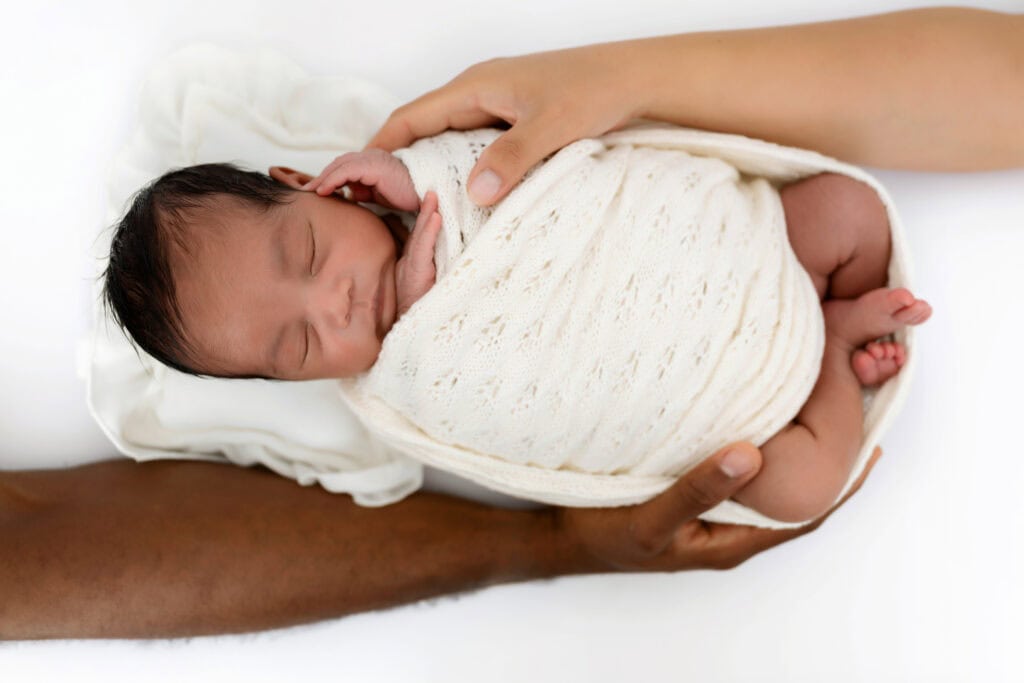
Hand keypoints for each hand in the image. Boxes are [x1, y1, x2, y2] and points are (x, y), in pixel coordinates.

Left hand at [303, 148, 419, 211]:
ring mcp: (373, 159)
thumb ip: (362, 191)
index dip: (327, 177)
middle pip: (338, 164)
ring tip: (310, 191)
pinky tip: (323, 191)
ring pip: (339, 165)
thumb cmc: (406, 196)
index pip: (343, 167)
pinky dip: (332, 181)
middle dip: (320, 177)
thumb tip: (347, 194)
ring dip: (322, 178)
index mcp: (371, 161)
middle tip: (304, 190)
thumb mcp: (377, 194)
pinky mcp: (374, 166)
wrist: (426, 196)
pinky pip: (347, 172)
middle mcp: (371, 156)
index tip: (313, 190)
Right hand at [366, 45, 643, 205]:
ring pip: (448, 140)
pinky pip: (473, 146)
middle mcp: (478, 93)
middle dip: (398, 164)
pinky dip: (461, 170)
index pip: (410, 118)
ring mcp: (495, 106)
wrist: (634, 78)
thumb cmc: (594, 90)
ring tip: (415, 209)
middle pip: (422, 130)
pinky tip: (464, 198)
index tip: (357, 180)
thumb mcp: (552, 126)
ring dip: (431, 170)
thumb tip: (475, 193)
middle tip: (381, 205)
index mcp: (475, 87)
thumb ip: (513, 158)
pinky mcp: (513, 120)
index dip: (379, 147)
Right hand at [394, 191, 442, 317]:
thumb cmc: (421, 312)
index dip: (427, 215)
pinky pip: (422, 251)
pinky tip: (435, 217)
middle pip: (421, 231)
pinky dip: (429, 233)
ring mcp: (413, 269)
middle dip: (426, 208)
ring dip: (427, 214)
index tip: (434, 194)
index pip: (423, 235)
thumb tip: (445, 251)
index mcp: (417, 263)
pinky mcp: (417, 276)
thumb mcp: (426, 286)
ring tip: (434, 195)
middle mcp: (413, 263)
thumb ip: (431, 267)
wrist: (414, 333)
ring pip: (421, 237)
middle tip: (434, 186)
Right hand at [554, 442, 883, 572]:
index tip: (870, 444)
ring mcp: (716, 512)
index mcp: (735, 539)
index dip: (843, 484)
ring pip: (772, 482)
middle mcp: (733, 526)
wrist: (565, 535)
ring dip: (798, 452)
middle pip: (798, 496)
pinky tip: (760, 418)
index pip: (809, 514)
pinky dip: (762, 445)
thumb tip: (750, 454)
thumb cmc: (607, 533)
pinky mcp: (697, 495)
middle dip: (829, 462)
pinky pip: (743, 472)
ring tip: (816, 410)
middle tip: (853, 414)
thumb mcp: (653, 517)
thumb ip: (699, 489)